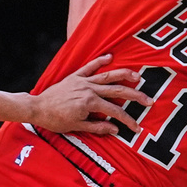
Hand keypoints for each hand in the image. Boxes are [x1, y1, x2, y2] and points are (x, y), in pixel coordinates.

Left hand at [29, 54, 151, 135]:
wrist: (37, 108)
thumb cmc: (55, 120)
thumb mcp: (76, 127)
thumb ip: (97, 127)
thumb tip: (115, 130)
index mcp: (90, 103)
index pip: (115, 112)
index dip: (128, 121)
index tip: (137, 128)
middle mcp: (89, 89)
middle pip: (118, 91)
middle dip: (135, 96)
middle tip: (149, 101)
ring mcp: (83, 81)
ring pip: (108, 76)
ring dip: (124, 75)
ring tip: (138, 76)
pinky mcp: (75, 76)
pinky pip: (90, 67)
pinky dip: (100, 61)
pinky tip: (110, 56)